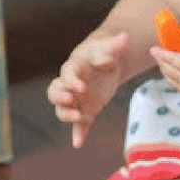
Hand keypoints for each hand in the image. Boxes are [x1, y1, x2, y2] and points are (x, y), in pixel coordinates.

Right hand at [47, 32, 129, 146]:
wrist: (105, 61)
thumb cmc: (103, 52)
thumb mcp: (109, 47)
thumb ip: (115, 44)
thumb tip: (125, 36)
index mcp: (74, 67)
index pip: (66, 74)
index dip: (71, 81)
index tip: (81, 87)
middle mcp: (69, 84)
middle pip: (54, 92)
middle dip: (60, 98)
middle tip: (71, 101)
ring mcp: (75, 99)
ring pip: (61, 109)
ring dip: (66, 115)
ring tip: (79, 118)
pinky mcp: (84, 109)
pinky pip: (78, 124)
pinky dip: (78, 133)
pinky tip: (79, 143)